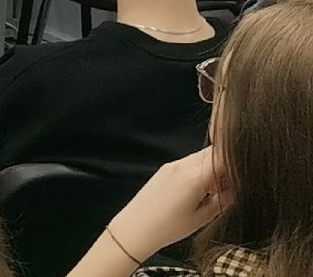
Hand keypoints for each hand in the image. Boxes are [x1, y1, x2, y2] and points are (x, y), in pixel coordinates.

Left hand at [107, 149, 232, 264]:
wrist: (136, 226)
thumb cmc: (169, 227)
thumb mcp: (202, 217)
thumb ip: (223, 201)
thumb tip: (236, 190)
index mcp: (194, 177)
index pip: (222, 158)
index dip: (237, 165)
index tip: (244, 178)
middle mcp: (182, 165)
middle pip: (212, 153)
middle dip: (226, 165)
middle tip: (231, 186)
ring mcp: (172, 165)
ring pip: (200, 157)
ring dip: (213, 168)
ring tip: (215, 191)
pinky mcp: (165, 169)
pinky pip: (189, 162)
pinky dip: (200, 170)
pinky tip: (201, 189)